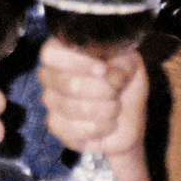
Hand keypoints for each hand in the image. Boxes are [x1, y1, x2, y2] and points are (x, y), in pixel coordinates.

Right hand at [37, 36, 147, 159]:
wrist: (127, 116)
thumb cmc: (124, 84)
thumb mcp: (130, 64)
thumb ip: (121, 63)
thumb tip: (107, 74)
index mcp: (63, 51)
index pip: (52, 53)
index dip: (77, 62)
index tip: (103, 69)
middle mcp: (50, 74)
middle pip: (66, 83)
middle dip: (101, 90)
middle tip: (115, 92)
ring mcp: (50, 101)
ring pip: (69, 108)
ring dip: (103, 110)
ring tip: (115, 108)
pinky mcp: (56, 126)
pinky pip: (70, 129)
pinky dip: (97, 128)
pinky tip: (107, 124)